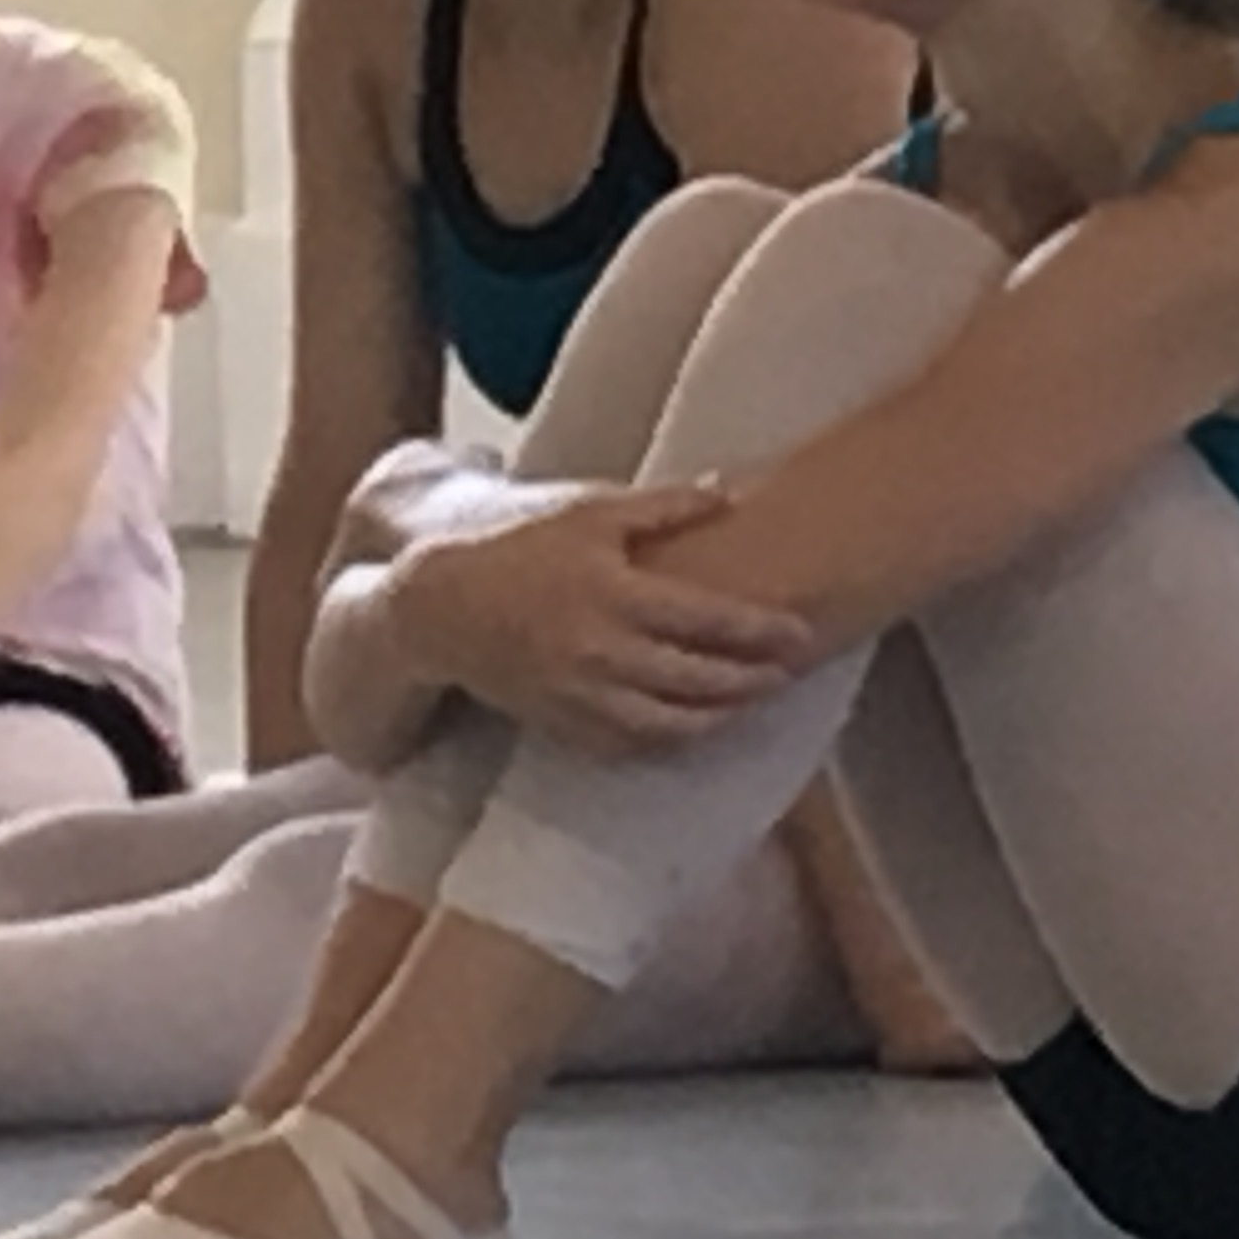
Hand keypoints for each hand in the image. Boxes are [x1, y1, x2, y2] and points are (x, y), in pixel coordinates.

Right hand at [395, 479, 815, 755]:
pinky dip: (672, 740)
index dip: (762, 631)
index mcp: (613, 591)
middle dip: (753, 679)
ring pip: (671, 723)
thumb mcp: (588, 509)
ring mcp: (580, 696)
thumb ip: (661, 507)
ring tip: (753, 701)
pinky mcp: (562, 725)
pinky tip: (698, 726)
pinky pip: (631, 745)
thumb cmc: (516, 543)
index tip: (801, 633)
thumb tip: (727, 493)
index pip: (708, 620)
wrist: (436, 606)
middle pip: (700, 679)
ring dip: (721, 716)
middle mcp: (600, 651)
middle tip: (790, 671)